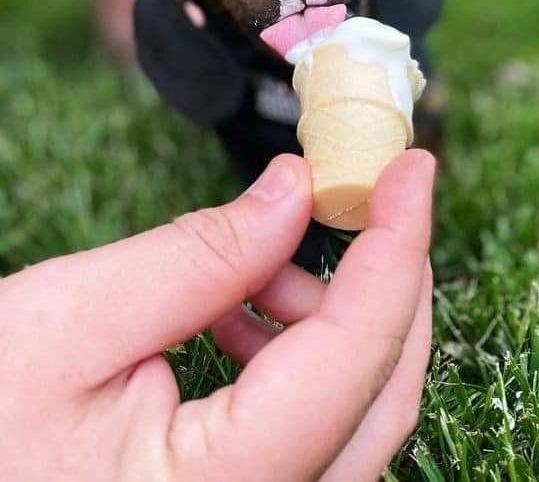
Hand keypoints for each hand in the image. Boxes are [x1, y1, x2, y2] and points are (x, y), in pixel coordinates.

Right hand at [0, 150, 434, 480]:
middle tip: (361, 194)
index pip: (358, 349)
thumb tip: (296, 189)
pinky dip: (298, 355)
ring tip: (259, 264)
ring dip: (333, 316)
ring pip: (356, 409)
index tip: (410, 166)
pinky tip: (238, 316)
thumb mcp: (72, 324)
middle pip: (383, 387)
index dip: (396, 242)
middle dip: (383, 275)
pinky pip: (314, 429)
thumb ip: (201, 256)